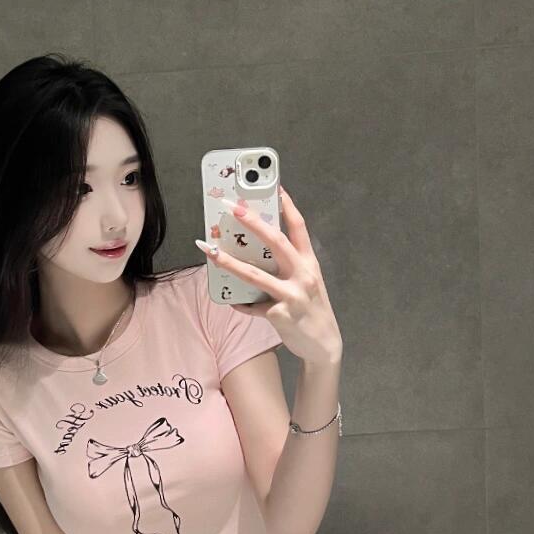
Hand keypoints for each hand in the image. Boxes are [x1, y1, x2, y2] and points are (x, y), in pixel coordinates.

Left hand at [197, 184, 342, 364]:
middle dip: (253, 223)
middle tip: (233, 208)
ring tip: (209, 251)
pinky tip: (233, 301)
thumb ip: (288, 267)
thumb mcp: (307, 283)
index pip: (299, 227)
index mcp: (309, 263)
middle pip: (276, 242)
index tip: (275, 187)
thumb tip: (255, 252)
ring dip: (229, 261)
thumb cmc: (311, 309)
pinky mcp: (280, 315)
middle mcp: (303, 275)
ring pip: (255, 275)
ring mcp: (291, 295)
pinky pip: (252, 306)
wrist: (324, 345)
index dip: (287, 206)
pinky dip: (240, 303)